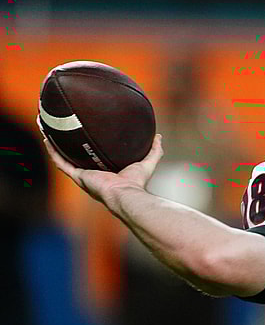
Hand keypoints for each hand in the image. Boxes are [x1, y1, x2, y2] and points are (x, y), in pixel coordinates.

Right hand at [44, 134, 163, 204]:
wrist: (126, 194)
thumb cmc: (136, 184)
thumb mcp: (147, 162)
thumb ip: (154, 150)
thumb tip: (158, 136)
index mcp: (106, 173)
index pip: (95, 159)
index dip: (89, 148)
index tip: (87, 136)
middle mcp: (92, 175)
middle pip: (77, 158)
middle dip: (69, 146)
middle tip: (63, 130)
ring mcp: (83, 176)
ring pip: (65, 158)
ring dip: (56, 145)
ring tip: (49, 130)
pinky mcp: (78, 176)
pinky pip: (61, 163)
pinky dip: (53, 151)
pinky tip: (47, 138)